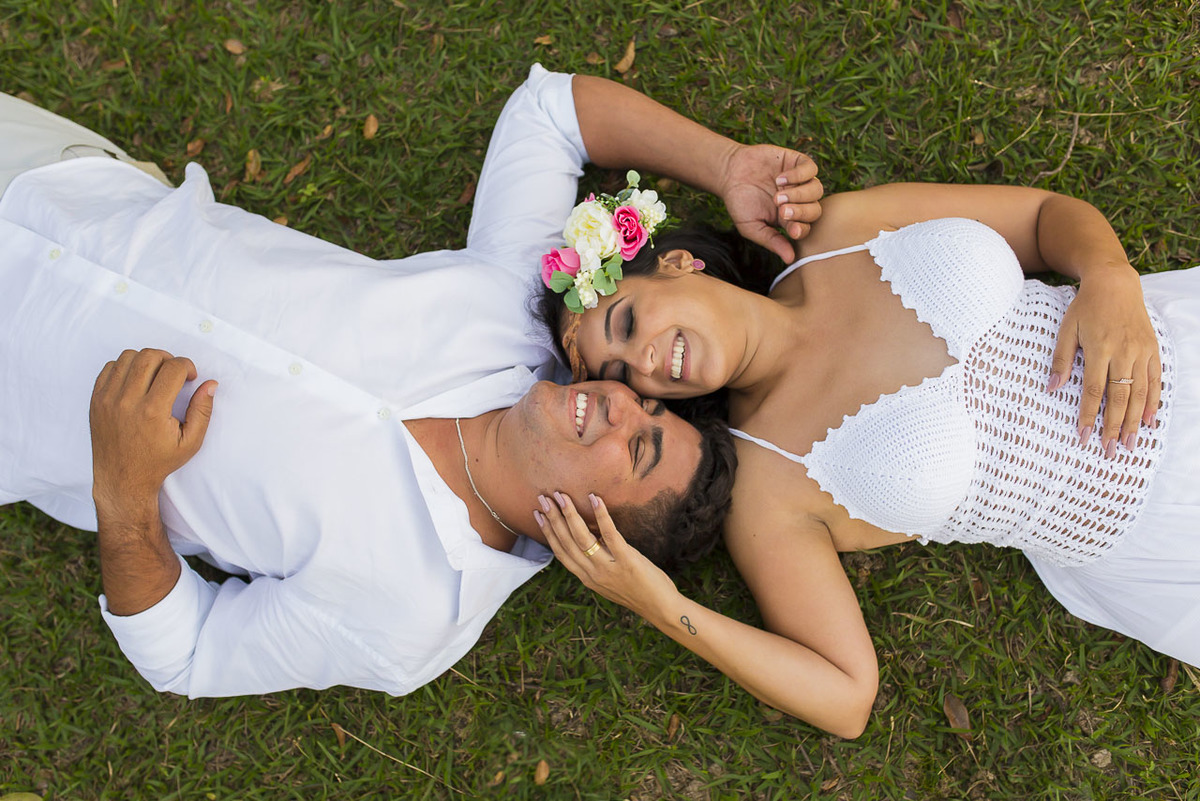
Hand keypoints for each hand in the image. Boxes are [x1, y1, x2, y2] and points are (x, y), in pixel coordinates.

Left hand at [90, 348, 216, 506]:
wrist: (122, 478)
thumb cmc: (157, 462)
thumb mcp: (190, 442)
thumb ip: (202, 411)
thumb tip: (210, 384)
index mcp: (153, 411)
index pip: (173, 368)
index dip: (187, 366)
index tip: (191, 376)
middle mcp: (127, 401)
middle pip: (149, 356)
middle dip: (168, 358)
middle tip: (174, 372)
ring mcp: (108, 399)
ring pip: (128, 357)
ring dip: (146, 360)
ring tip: (155, 374)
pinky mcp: (96, 400)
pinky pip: (110, 367)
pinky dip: (126, 367)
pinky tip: (136, 380)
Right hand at [534, 492, 676, 617]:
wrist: (660, 608)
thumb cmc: (638, 592)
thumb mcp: (610, 581)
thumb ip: (598, 563)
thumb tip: (592, 539)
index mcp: (587, 578)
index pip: (561, 552)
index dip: (548, 533)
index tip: (539, 515)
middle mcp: (593, 574)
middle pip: (566, 542)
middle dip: (553, 518)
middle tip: (544, 498)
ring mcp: (608, 568)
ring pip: (581, 537)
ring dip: (569, 514)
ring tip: (562, 496)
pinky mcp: (626, 560)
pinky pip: (610, 534)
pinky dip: (601, 515)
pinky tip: (595, 499)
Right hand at [719, 144, 822, 261]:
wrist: (729, 172)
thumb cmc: (739, 202)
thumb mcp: (751, 226)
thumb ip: (771, 241)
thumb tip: (790, 260)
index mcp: (790, 219)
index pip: (806, 227)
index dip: (801, 229)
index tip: (790, 230)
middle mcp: (799, 200)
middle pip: (815, 210)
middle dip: (800, 212)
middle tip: (781, 211)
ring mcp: (800, 181)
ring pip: (816, 189)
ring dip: (799, 195)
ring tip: (778, 195)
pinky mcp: (797, 162)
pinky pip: (811, 168)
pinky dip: (799, 175)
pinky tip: (780, 178)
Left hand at [1048, 268, 1161, 453]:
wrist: (1115, 283)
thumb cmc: (1085, 307)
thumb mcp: (1066, 330)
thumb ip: (1060, 360)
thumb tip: (1052, 388)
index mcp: (1099, 348)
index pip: (1094, 390)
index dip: (1089, 415)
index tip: (1084, 436)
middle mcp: (1124, 352)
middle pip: (1120, 397)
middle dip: (1114, 426)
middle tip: (1109, 451)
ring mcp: (1141, 351)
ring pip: (1140, 393)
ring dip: (1134, 421)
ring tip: (1128, 444)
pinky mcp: (1152, 349)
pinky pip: (1155, 380)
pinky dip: (1153, 402)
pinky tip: (1148, 420)